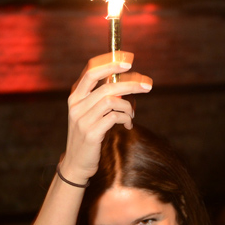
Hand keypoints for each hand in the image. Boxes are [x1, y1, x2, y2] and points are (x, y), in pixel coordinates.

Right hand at [61, 52, 152, 184]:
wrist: (76, 163)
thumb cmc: (89, 134)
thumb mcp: (92, 113)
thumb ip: (104, 97)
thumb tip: (128, 83)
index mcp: (75, 96)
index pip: (91, 70)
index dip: (110, 62)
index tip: (129, 60)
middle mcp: (76, 105)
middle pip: (107, 84)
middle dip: (131, 83)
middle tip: (148, 84)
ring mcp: (82, 119)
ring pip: (112, 100)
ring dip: (129, 106)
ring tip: (132, 115)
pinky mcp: (90, 133)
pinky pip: (114, 117)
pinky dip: (126, 118)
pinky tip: (127, 125)